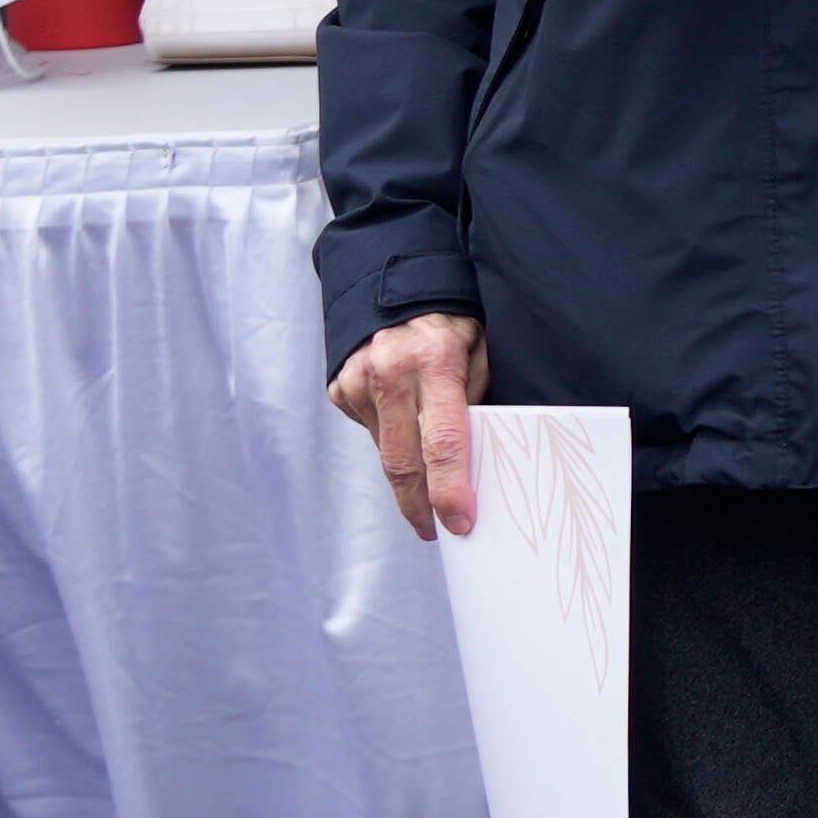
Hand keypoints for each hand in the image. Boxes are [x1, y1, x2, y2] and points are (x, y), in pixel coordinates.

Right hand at [332, 310, 488, 539]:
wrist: (389, 287)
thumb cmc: (449, 324)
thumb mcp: (477, 351)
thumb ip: (473, 401)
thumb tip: (476, 459)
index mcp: (434, 360)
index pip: (443, 440)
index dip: (450, 489)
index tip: (460, 523)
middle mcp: (390, 372)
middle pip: (404, 461)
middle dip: (420, 505)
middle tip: (434, 531)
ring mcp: (357, 381)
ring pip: (385, 451)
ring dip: (407, 474)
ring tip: (427, 482)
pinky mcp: (339, 389)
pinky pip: (371, 431)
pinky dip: (390, 439)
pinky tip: (404, 424)